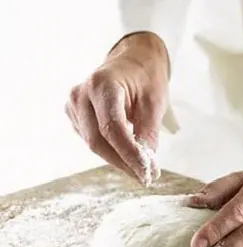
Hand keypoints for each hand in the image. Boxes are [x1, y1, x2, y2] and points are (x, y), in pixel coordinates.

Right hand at [65, 32, 168, 184]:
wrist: (132, 60)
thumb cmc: (146, 77)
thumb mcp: (154, 103)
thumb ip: (148, 133)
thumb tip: (146, 165)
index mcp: (102, 85)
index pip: (112, 129)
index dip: (129, 155)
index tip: (147, 173)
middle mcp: (81, 94)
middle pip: (98, 141)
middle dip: (123, 163)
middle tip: (146, 177)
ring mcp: (74, 105)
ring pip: (94, 144)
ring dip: (117, 160)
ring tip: (140, 169)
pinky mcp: (75, 114)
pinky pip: (91, 140)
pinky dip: (110, 151)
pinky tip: (126, 155)